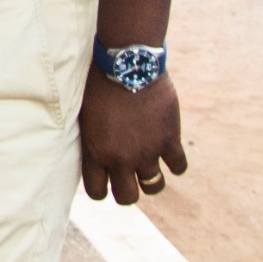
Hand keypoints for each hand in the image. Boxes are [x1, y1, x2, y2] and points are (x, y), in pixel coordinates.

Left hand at [78, 68, 187, 205]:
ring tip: (149, 167)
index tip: (105, 181)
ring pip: (153, 186)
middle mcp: (121, 159)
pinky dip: (176, 163)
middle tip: (128, 178)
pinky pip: (178, 166)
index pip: (97, 192)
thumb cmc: (98, 83)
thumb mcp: (83, 114)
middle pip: (127, 197)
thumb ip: (89, 139)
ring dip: (151, 180)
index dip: (101, 189)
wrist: (127, 64)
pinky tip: (170, 154)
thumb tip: (88, 155)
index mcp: (96, 153)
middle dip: (127, 191)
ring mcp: (147, 152)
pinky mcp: (170, 140)